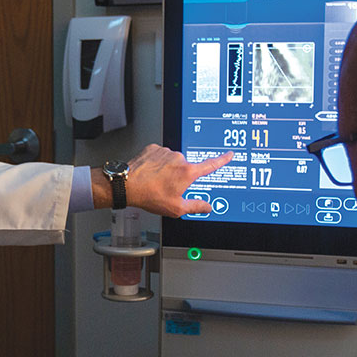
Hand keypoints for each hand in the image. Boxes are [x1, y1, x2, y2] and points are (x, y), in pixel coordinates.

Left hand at [93, 144, 231, 216]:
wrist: (127, 185)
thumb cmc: (150, 196)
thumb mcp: (176, 208)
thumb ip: (196, 206)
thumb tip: (208, 207)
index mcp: (188, 172)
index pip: (210, 165)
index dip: (222, 160)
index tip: (229, 154)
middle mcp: (179, 158)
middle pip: (186, 168)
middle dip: (179, 177)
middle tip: (167, 188)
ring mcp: (165, 151)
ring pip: (171, 161)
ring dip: (167, 170)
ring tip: (155, 182)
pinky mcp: (153, 148)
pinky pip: (160, 156)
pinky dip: (157, 164)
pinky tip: (150, 174)